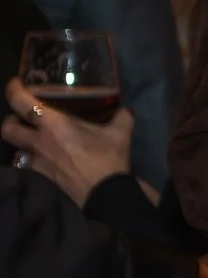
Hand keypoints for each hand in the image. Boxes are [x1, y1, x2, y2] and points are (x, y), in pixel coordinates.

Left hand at [2, 77, 138, 206]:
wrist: (104, 193)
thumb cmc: (107, 159)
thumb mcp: (120, 133)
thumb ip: (121, 117)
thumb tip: (125, 110)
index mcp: (53, 123)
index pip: (21, 101)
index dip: (14, 89)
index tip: (17, 83)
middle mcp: (38, 140)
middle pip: (7, 128)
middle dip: (10, 120)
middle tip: (21, 116)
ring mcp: (37, 160)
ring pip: (14, 148)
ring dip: (19, 141)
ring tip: (31, 138)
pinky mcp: (41, 176)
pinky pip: (26, 164)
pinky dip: (29, 160)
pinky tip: (42, 159)